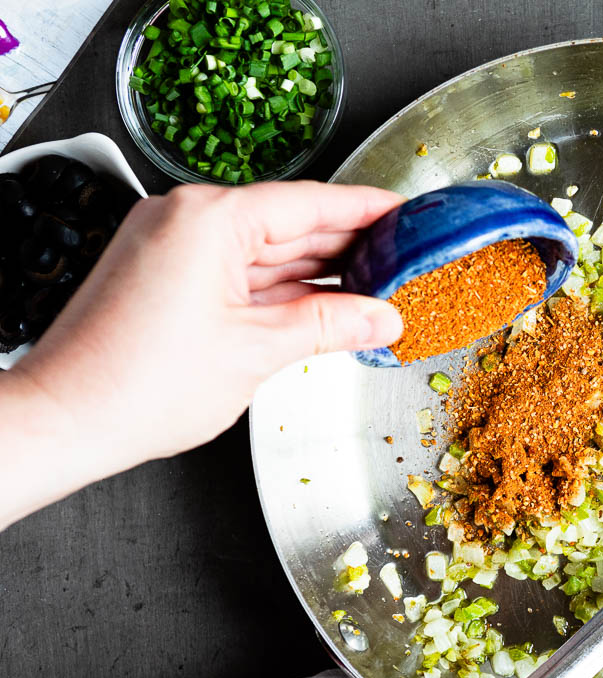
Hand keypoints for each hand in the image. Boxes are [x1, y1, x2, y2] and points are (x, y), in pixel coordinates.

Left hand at [0, 180, 403, 528]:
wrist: (67, 420)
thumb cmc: (138, 385)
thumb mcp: (257, 350)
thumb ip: (329, 326)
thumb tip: (381, 317)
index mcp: (207, 219)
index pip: (308, 202)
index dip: (365, 208)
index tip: (404, 212)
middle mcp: (186, 221)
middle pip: (289, 222)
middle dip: (348, 243)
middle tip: (402, 255)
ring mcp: (174, 249)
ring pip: (267, 251)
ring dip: (319, 270)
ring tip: (375, 284)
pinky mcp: (168, 278)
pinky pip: (241, 273)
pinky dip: (283, 289)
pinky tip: (324, 304)